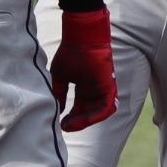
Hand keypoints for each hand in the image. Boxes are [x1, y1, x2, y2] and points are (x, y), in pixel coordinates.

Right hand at [49, 8, 115, 131]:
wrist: (80, 38)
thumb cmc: (70, 53)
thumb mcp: (60, 77)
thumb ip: (59, 93)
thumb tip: (57, 110)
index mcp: (84, 86)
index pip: (80, 107)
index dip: (71, 117)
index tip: (60, 124)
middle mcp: (94, 89)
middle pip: (88, 112)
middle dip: (77, 122)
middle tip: (65, 127)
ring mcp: (102, 88)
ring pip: (98, 112)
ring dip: (85, 121)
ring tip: (72, 125)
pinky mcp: (109, 87)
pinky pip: (107, 107)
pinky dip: (97, 116)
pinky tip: (85, 121)